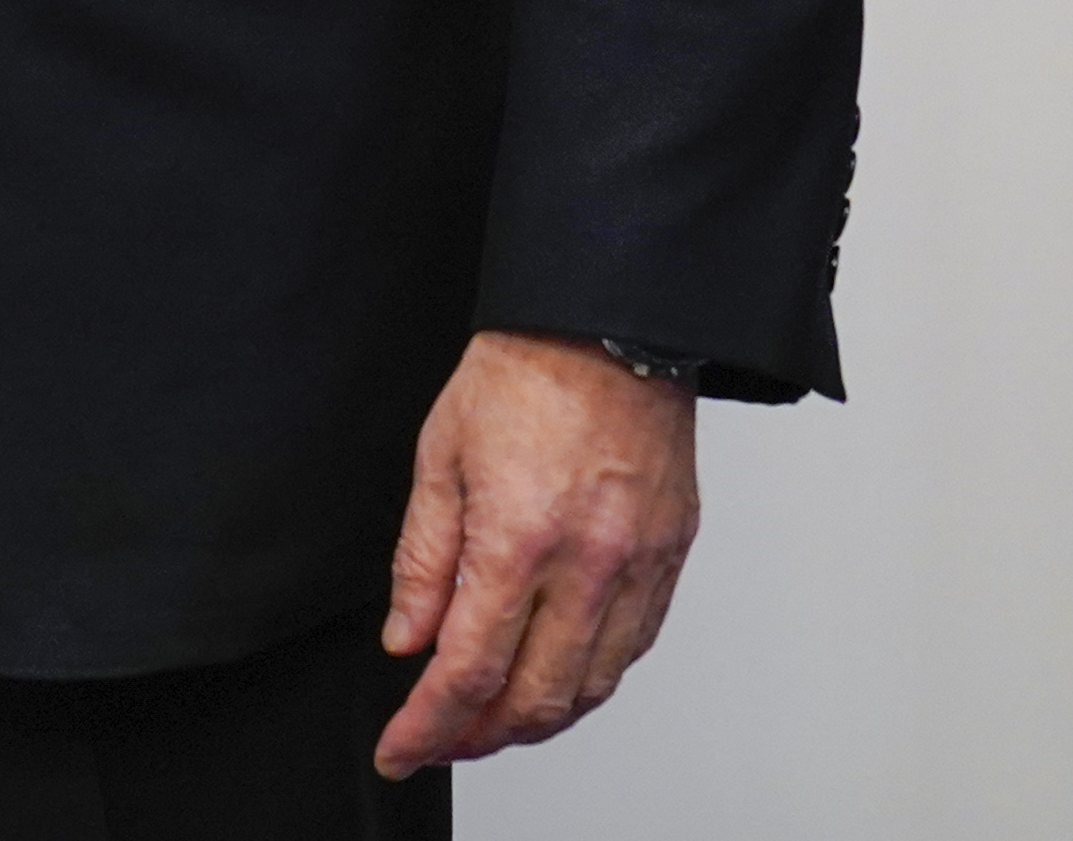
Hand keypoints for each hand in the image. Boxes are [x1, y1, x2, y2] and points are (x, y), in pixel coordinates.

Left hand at [375, 330, 700, 775]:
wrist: (610, 325)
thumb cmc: (523, 374)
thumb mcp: (439, 456)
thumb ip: (424, 559)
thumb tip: (408, 639)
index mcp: (519, 537)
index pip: (468, 668)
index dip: (430, 724)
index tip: (401, 748)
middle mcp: (588, 564)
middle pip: (536, 697)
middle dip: (481, 736)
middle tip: (441, 740)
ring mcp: (639, 566)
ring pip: (592, 686)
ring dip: (539, 720)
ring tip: (492, 721)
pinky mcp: (671, 558)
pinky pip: (633, 648)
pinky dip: (590, 680)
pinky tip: (556, 678)